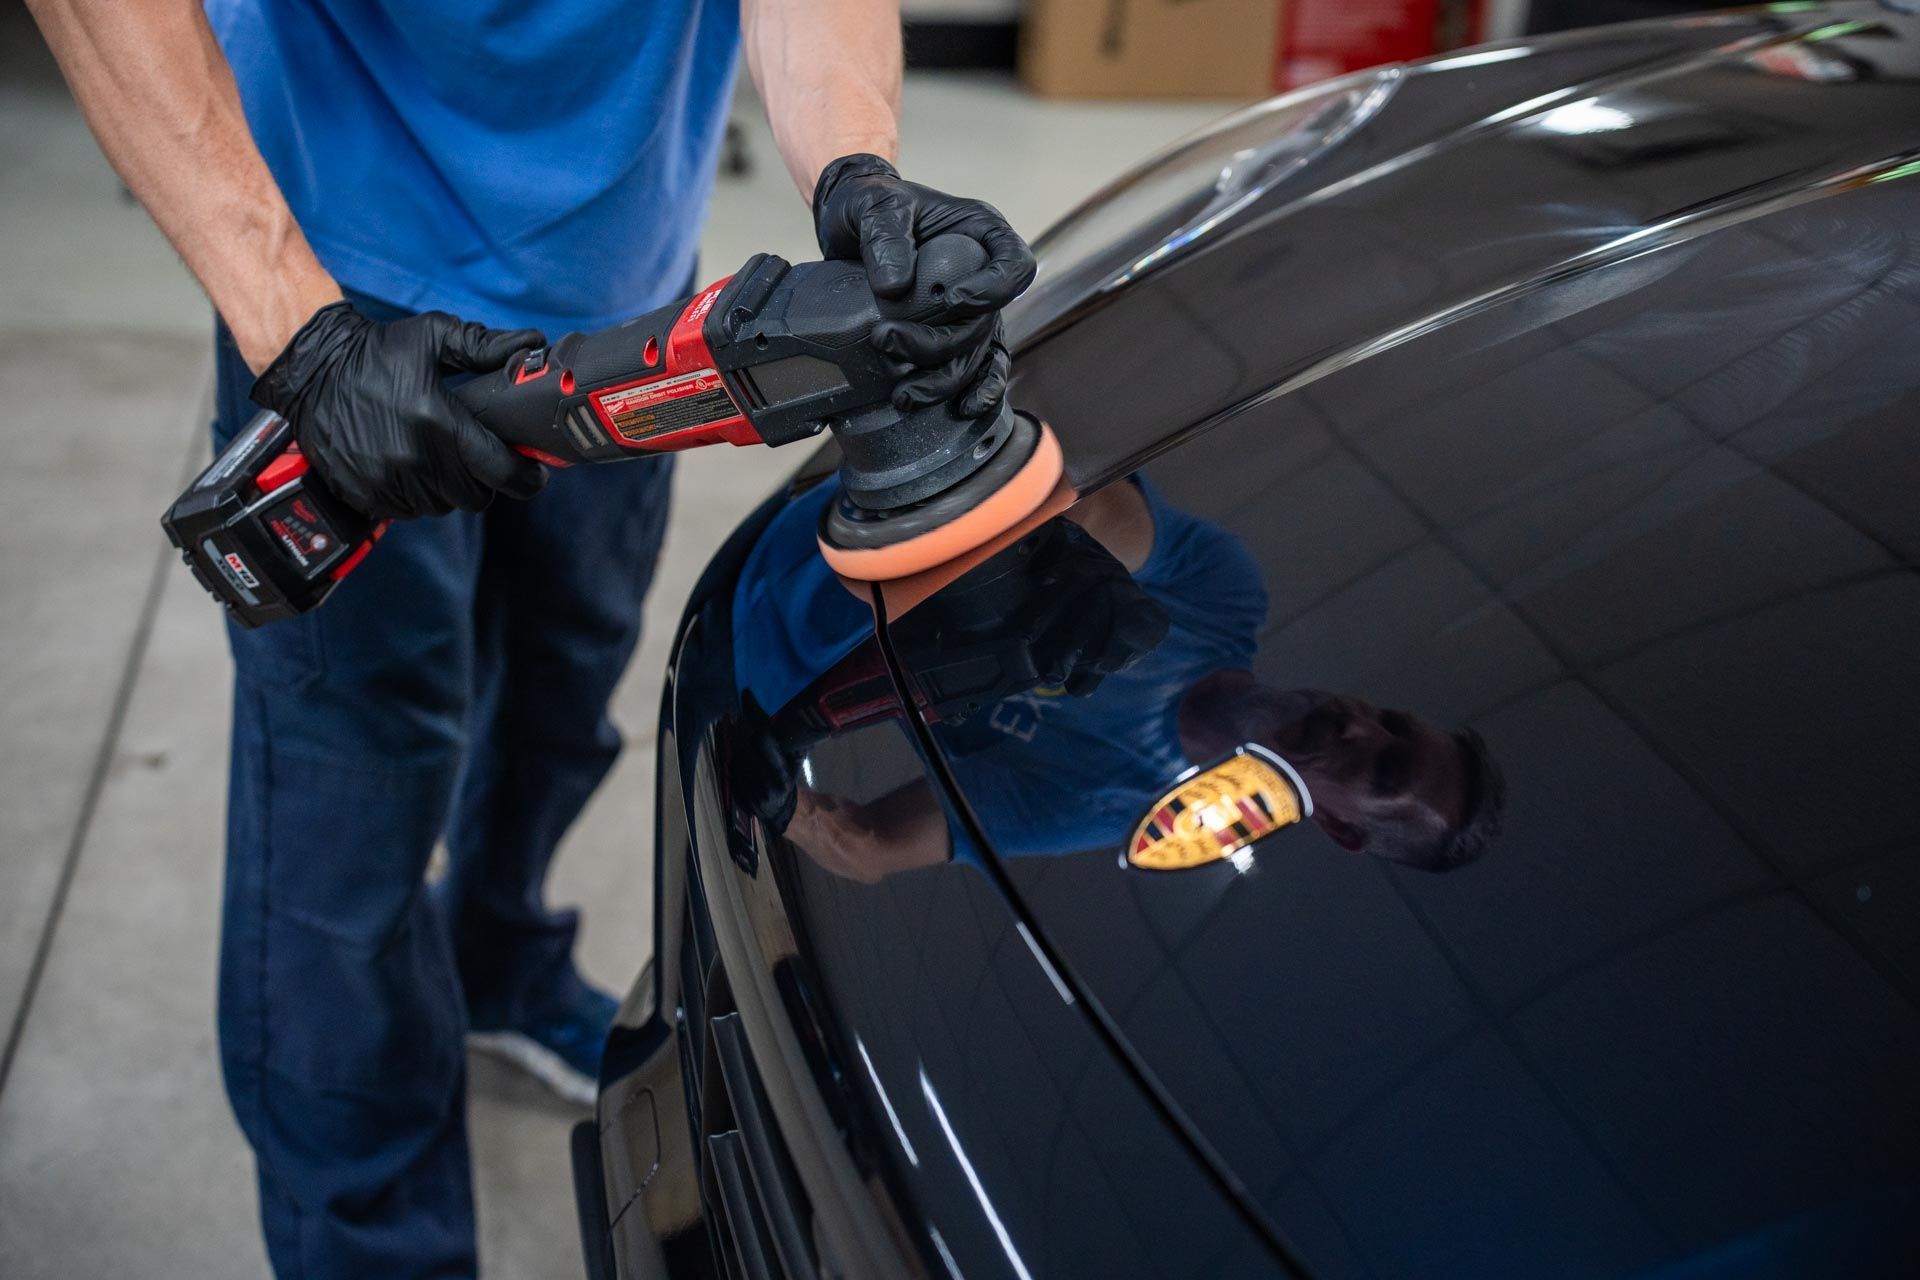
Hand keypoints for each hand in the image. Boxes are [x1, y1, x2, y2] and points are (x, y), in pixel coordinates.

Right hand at [251, 302, 548, 520]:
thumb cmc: (377, 351)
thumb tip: (534, 344)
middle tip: (476, 457)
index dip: (526, 477)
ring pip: (441, 506)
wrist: (312, 368)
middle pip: (475, 496)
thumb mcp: (434, 336)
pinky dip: (414, 496)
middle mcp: (413, 458)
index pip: (501, 471)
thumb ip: (486, 347)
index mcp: (438, 422)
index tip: (533, 473)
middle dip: (484, 479)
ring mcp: (385, 480)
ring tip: (438, 458)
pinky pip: (406, 511)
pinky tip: (408, 467)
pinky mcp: (362, 493)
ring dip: (447, 489)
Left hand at [812, 154, 1034, 416]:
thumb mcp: (874, 204)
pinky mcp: (947, 334)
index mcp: (982, 236)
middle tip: (888, 342)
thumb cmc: (869, 202)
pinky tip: (959, 410)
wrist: (845, 225)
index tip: (953, 300)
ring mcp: (968, 310)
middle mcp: (983, 276)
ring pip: (976, 356)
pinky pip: (974, 369)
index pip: (1014, 267)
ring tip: (904, 394)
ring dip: (944, 380)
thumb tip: (895, 289)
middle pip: (985, 323)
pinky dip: (970, 391)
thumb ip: (885, 237)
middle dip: (939, 344)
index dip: (993, 290)